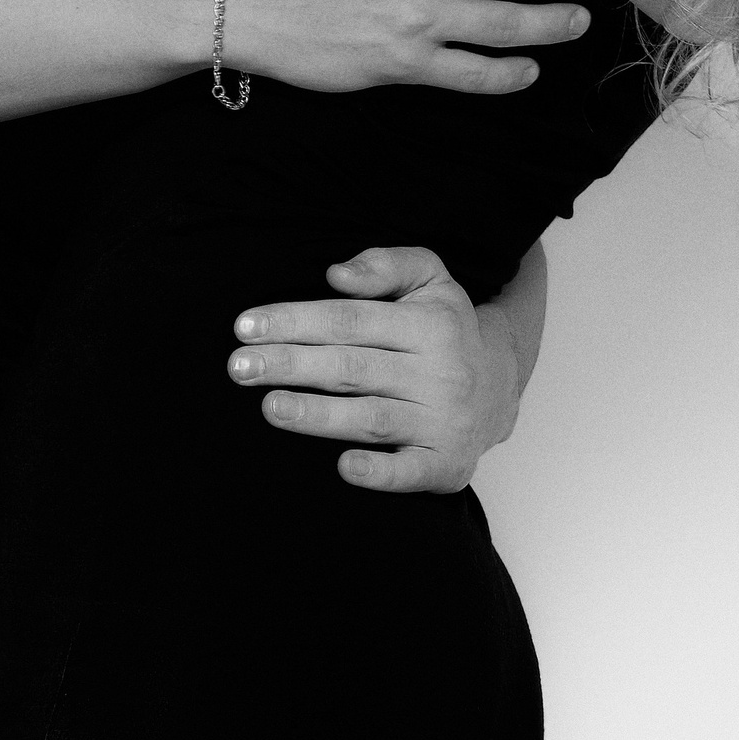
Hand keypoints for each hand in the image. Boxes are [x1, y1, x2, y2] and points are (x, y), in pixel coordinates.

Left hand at [227, 247, 517, 492]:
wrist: (499, 388)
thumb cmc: (444, 329)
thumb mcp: (429, 279)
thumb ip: (385, 265)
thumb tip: (334, 274)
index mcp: (430, 325)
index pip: (351, 319)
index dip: (296, 320)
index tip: (245, 327)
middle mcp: (439, 373)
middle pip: (352, 367)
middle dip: (291, 364)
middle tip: (239, 366)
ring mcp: (443, 421)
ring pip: (372, 417)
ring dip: (318, 415)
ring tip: (269, 406)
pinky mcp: (445, 464)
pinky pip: (411, 472)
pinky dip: (379, 474)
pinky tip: (343, 467)